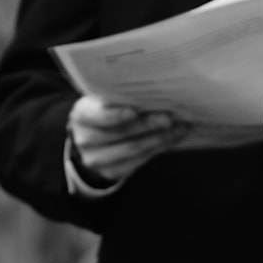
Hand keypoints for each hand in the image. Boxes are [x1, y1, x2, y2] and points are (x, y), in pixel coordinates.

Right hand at [69, 97, 189, 183]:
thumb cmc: (104, 111)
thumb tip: (158, 90)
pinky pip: (139, 160)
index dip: (115, 115)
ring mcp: (97, 159)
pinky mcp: (111, 172)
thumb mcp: (103, 100)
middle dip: (147, 125)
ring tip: (180, 127)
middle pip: (120, 133)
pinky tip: (174, 137)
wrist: (92, 139)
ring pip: (133, 148)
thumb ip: (121, 97)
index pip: (97, 116)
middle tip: (169, 117)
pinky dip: (159, 148)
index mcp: (81, 115)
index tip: (134, 110)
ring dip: (160, 138)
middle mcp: (85, 139)